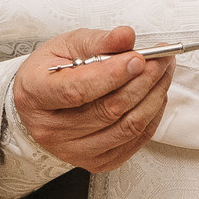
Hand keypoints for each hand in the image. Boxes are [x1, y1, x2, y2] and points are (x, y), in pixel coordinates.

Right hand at [11, 27, 173, 173]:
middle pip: (108, 110)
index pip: (76, 90)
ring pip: (126, 128)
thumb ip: (99, 41)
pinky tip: (155, 95)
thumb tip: (125, 36)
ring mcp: (73, 150)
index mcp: (35, 94)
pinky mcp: (95, 161)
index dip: (112, 75)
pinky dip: (152, 116)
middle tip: (161, 58)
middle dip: (143, 80)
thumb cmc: (51, 72)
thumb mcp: (67, 45)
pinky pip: (134, 141)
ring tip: (163, 72)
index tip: (138, 58)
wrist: (41, 102)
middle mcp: (51, 129)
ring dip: (153, 97)